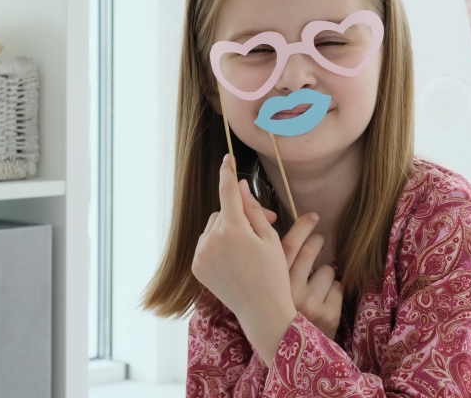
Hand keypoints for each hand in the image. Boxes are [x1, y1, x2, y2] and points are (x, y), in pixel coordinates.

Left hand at [192, 154, 296, 364]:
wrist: (261, 310)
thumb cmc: (273, 273)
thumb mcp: (270, 238)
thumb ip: (253, 209)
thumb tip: (239, 187)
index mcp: (234, 229)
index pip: (228, 191)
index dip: (228, 173)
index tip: (227, 159)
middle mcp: (212, 239)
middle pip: (223, 212)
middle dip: (239, 215)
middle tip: (262, 229)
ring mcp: (201, 254)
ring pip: (213, 227)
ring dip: (227, 230)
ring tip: (247, 250)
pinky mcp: (197, 266)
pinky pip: (206, 244)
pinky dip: (217, 245)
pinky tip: (234, 261)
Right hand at [281, 215, 343, 340]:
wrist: (289, 351)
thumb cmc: (278, 314)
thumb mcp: (267, 290)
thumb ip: (271, 265)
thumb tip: (283, 230)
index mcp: (270, 284)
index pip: (287, 246)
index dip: (302, 227)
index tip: (313, 216)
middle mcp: (289, 292)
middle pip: (310, 250)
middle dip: (317, 241)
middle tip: (318, 240)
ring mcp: (310, 304)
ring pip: (327, 269)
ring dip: (324, 274)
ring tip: (315, 287)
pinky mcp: (328, 315)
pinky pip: (338, 286)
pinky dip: (333, 291)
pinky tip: (324, 301)